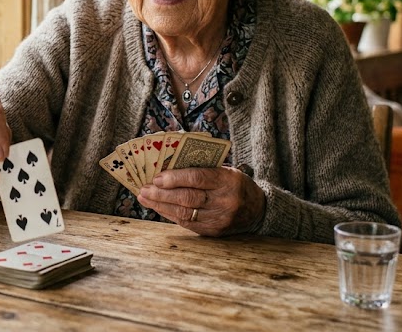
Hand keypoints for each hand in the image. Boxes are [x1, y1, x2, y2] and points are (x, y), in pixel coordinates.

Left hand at [137, 166, 264, 235]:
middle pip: (187, 197)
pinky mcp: (214, 232)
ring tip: (145, 197)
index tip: (157, 177)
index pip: (197, 178)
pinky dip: (169, 214)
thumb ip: (202, 169)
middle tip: (144, 188)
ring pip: (184, 212)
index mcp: (228, 180)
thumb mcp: (226, 171)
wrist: (258, 210)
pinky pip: (187, 223)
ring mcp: (220, 219)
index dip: (175, 178)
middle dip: (162, 193)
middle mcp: (225, 201)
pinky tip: (158, 207)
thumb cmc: (235, 184)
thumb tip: (168, 169)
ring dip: (161, 205)